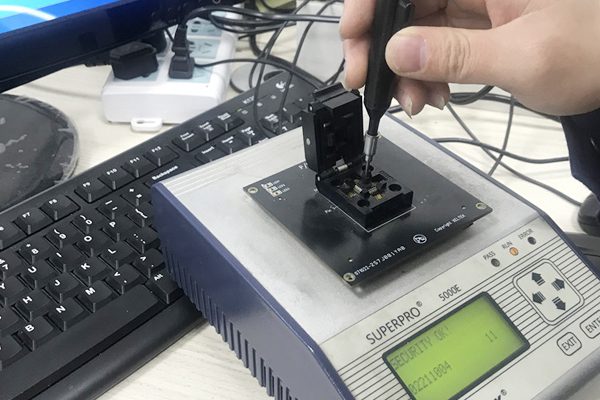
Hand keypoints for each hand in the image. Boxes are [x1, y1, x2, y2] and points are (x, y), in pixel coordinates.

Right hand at [340, 0, 599, 115]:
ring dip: (401, 70)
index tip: (352, 36)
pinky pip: (432, 49)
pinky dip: (423, 76)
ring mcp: (472, 6)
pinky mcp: (473, 30)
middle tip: (365, 79)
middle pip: (402, 2)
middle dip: (379, 44)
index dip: (370, 4)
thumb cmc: (592, 56)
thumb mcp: (523, 58)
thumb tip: (398, 52)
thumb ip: (457, 55)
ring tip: (413, 102)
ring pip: (413, 29)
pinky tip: (431, 97)